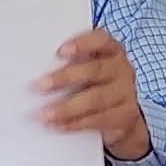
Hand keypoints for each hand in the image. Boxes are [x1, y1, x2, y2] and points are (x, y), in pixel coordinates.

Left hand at [38, 27, 153, 161]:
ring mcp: (126, 92)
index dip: (82, 44)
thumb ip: (72, 64)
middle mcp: (122, 69)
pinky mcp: (126, 115)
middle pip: (95, 70)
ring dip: (67, 108)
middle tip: (40, 86)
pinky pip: (99, 119)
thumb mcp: (89, 69)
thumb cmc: (97, 85)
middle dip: (65, 78)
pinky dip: (77, 123)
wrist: (122, 116)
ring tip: (45, 115)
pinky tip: (59, 125)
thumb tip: (38, 70)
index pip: (101, 40)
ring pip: (96, 99)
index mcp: (112, 50)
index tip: (60, 51)